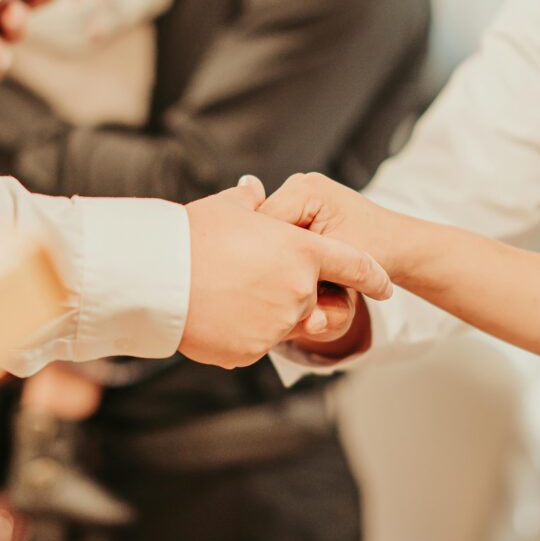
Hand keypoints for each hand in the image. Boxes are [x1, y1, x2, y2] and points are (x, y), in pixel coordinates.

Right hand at [181, 177, 392, 368]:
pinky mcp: (253, 350)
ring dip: (264, 311)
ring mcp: (277, 323)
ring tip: (225, 294)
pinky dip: (242, 331)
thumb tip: (253, 189)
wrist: (153, 277)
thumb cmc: (189, 236)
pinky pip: (256, 342)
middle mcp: (298, 289)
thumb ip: (250, 202)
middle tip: (252, 278)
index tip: (386, 285)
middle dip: (292, 291)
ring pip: (283, 321)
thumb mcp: (225, 208)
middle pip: (310, 296)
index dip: (371, 275)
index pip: (354, 265)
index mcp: (301, 250)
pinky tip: (215, 315)